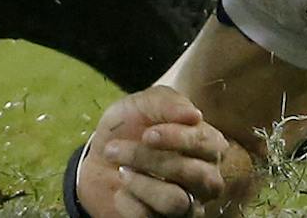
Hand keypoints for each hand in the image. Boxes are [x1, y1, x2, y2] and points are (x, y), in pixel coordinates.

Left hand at [74, 88, 230, 217]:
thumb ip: (166, 102)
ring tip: (121, 170)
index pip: (208, 143)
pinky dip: (129, 201)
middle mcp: (205, 178)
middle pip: (195, 174)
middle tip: (116, 148)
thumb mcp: (140, 104)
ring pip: (176, 202)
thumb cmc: (127, 127)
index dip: (178, 139)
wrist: (98, 158)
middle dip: (150, 159)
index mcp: (205, 144)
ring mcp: (188, 205)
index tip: (147, 134)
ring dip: (140, 182)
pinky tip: (122, 191)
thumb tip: (194, 114)